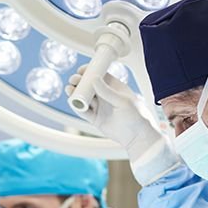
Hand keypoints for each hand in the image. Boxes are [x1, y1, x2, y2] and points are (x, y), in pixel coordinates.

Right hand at [66, 67, 178, 185]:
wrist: (137, 137)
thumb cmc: (136, 116)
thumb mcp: (122, 101)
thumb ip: (107, 91)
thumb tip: (94, 79)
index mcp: (114, 87)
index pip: (100, 75)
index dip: (90, 72)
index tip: (81, 70)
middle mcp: (106, 96)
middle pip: (89, 86)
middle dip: (80, 82)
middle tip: (73, 80)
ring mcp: (100, 107)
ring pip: (84, 98)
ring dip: (76, 93)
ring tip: (70, 90)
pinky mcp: (96, 119)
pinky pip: (84, 111)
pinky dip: (77, 106)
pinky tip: (73, 102)